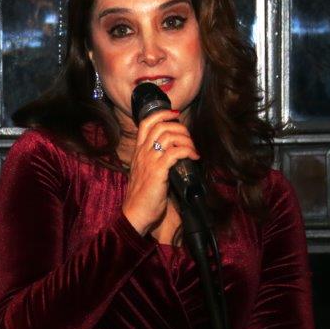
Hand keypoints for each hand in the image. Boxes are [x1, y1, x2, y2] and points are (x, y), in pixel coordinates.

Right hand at [120, 112, 199, 234]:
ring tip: (193, 150)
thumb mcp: (145, 173)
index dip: (162, 114)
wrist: (135, 214)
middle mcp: (142, 153)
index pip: (146, 123)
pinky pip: (175, 152)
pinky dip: (188, 151)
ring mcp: (149, 161)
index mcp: (138, 152)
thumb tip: (173, 154)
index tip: (175, 115)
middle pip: (162, 126)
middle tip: (189, 139)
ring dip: (186, 140)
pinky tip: (194, 158)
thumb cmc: (142, 197)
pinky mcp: (158, 171)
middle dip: (180, 128)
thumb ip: (154, 161)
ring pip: (169, 136)